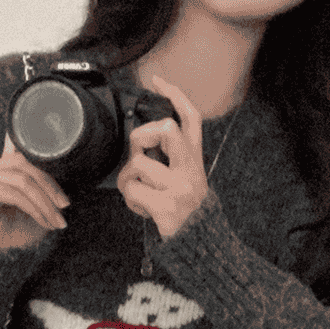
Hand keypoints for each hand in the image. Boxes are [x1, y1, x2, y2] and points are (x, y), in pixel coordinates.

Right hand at [0, 133, 70, 250]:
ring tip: (55, 220)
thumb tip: (50, 175)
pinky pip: (15, 195)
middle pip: (25, 169)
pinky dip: (33, 208)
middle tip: (64, 208)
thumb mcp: (34, 202)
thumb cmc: (15, 227)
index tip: (64, 202)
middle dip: (49, 191)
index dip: (49, 182)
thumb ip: (39, 183)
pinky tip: (43, 221)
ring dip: (43, 203)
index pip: (27, 166)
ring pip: (22, 182)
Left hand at [116, 75, 207, 240]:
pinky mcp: (166, 207)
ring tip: (138, 192)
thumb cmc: (187, 214)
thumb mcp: (187, 181)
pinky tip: (141, 207)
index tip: (158, 81)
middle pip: (166, 130)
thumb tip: (143, 145)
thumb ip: (173, 160)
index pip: (190, 119)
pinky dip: (130, 200)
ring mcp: (179, 189)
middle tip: (139, 154)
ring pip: (139, 165)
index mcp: (195, 161)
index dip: (175, 95)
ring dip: (128, 179)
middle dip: (141, 136)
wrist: (201, 247)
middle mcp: (190, 171)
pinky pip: (133, 191)